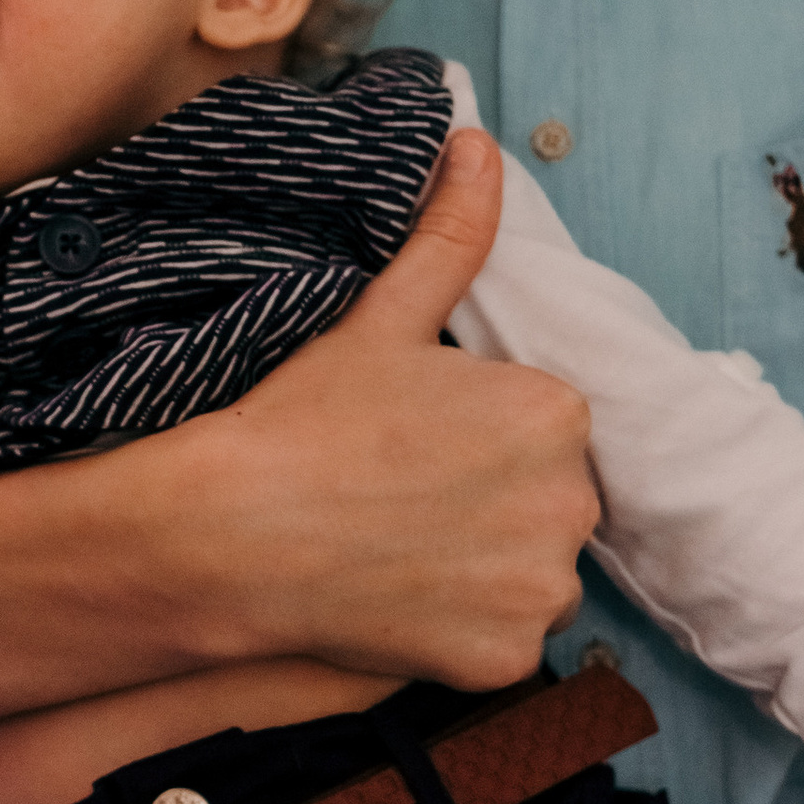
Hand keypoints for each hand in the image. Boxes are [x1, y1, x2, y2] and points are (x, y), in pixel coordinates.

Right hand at [177, 126, 599, 684]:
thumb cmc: (302, 420)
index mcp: (554, 412)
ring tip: (400, 553)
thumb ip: (449, 236)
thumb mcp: (383, 316)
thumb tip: (478, 145)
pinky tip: (402, 605)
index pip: (545, 433)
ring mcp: (540, 586)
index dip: (477, 442)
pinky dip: (464, 634)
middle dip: (492, 506)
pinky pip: (504, 645)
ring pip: (534, 576)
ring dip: (487, 572)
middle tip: (398, 501)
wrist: (231, 533)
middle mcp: (572, 500)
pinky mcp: (505, 658)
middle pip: (549, 506)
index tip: (413, 450)